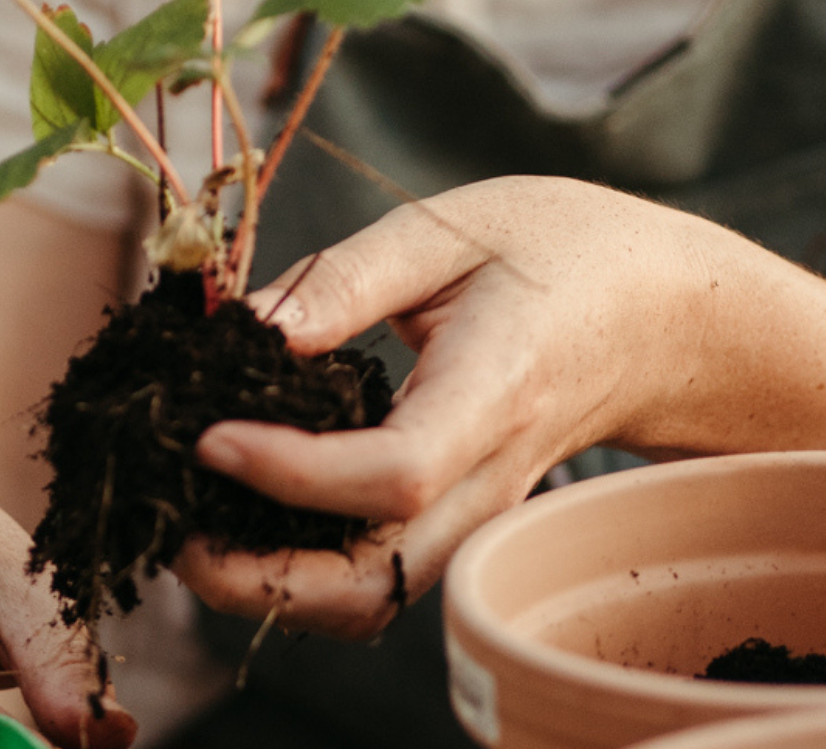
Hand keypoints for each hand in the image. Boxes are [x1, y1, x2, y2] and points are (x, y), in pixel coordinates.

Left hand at [175, 176, 775, 638]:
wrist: (656, 314)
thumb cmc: (559, 252)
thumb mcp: (452, 229)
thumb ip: (348, 276)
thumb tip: (246, 328)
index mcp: (496, 390)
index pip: (394, 473)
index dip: (292, 472)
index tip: (207, 435)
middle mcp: (489, 478)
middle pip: (375, 579)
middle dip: (258, 576)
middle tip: (170, 522)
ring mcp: (478, 512)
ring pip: (371, 597)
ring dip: (271, 585)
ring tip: (191, 522)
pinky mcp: (460, 518)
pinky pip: (378, 573)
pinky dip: (302, 568)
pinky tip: (246, 513)